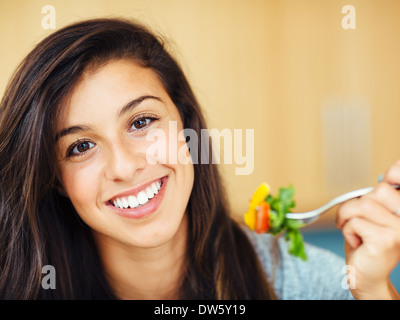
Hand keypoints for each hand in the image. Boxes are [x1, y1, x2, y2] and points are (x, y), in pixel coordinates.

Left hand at [336, 160, 399, 299]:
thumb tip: (383, 177)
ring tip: (351, 231)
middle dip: (355, 205)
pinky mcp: (386, 240)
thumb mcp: (370, 216)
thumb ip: (375, 199)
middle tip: (350, 220)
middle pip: (378, 192)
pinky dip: (348, 231)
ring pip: (364, 205)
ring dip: (347, 218)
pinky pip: (356, 222)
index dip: (396, 170)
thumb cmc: (364, 244)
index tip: (388, 176)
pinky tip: (357, 243)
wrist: (365, 274)